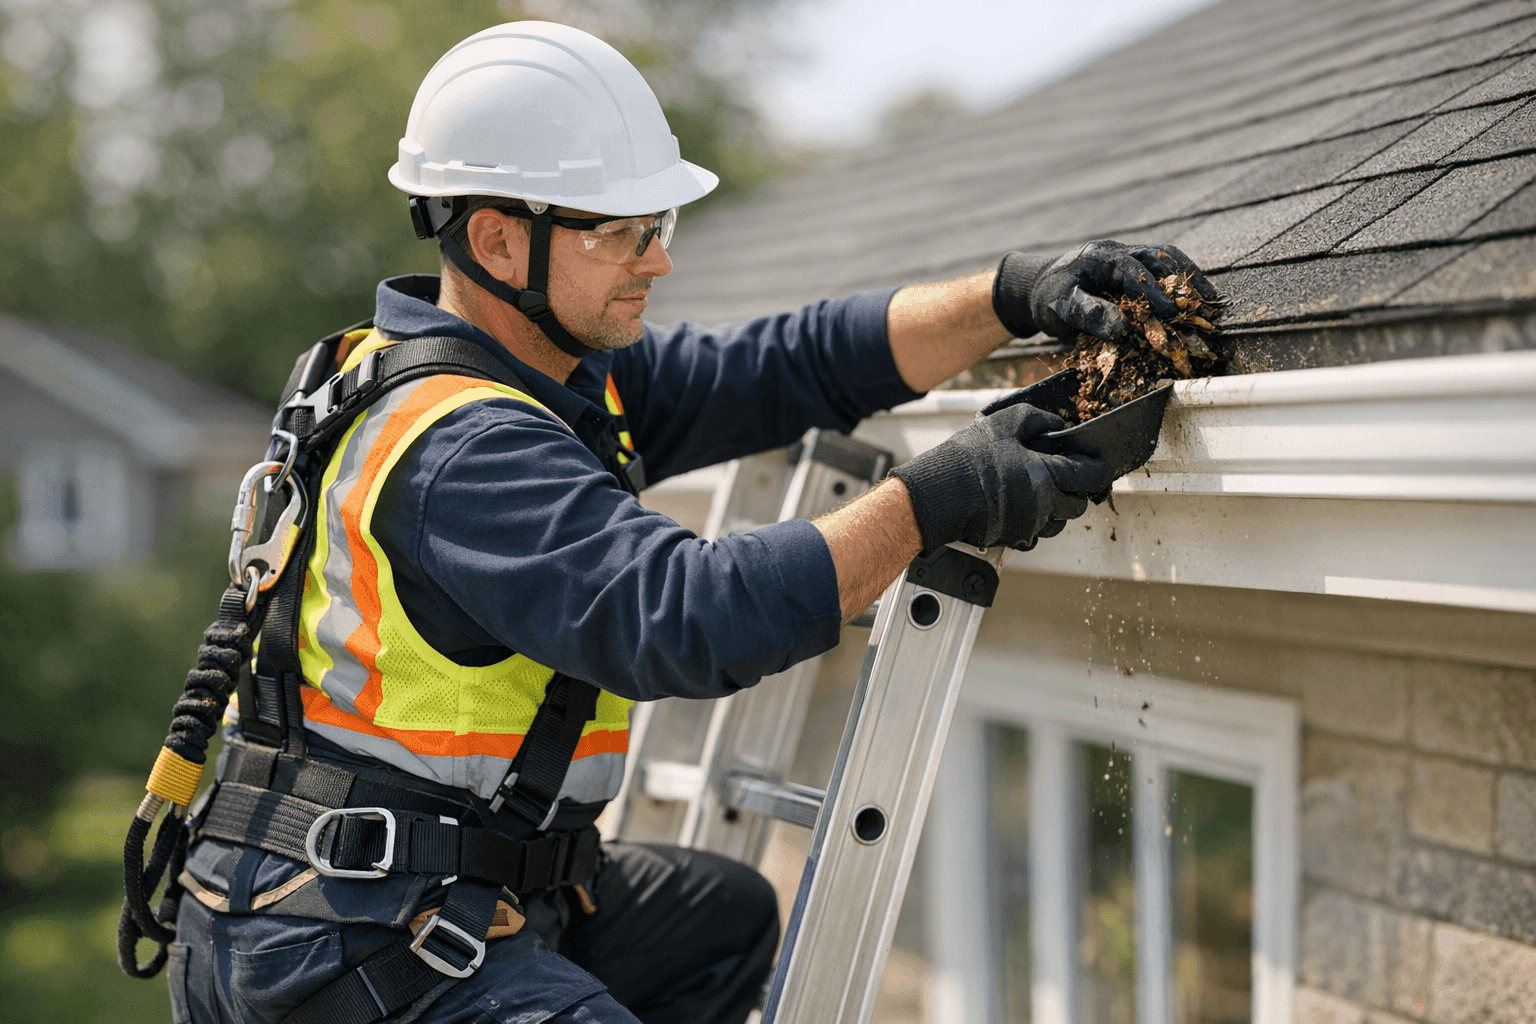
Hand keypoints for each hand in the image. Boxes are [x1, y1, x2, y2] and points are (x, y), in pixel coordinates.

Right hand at [889, 401, 1113, 552]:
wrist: (937, 495)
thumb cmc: (968, 459)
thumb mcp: (1003, 423)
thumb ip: (1036, 418)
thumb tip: (1056, 424)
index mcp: (1046, 476)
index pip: (1090, 476)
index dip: (1099, 469)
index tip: (1099, 465)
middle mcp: (1043, 506)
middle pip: (1079, 506)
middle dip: (1077, 491)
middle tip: (1065, 477)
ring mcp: (1028, 526)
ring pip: (1058, 523)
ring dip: (1057, 509)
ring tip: (1038, 491)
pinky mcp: (1011, 539)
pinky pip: (1034, 534)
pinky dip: (1033, 522)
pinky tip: (1018, 506)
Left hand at [991, 241, 1220, 341]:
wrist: (1041, 287)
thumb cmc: (1049, 298)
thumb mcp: (1060, 309)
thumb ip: (1089, 316)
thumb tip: (1123, 330)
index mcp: (1099, 257)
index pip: (1131, 270)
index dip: (1152, 291)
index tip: (1168, 313)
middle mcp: (1119, 250)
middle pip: (1160, 257)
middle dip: (1183, 282)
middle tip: (1203, 306)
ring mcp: (1129, 255)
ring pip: (1168, 259)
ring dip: (1190, 280)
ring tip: (1210, 302)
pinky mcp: (1136, 267)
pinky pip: (1165, 270)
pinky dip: (1182, 284)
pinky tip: (1197, 300)